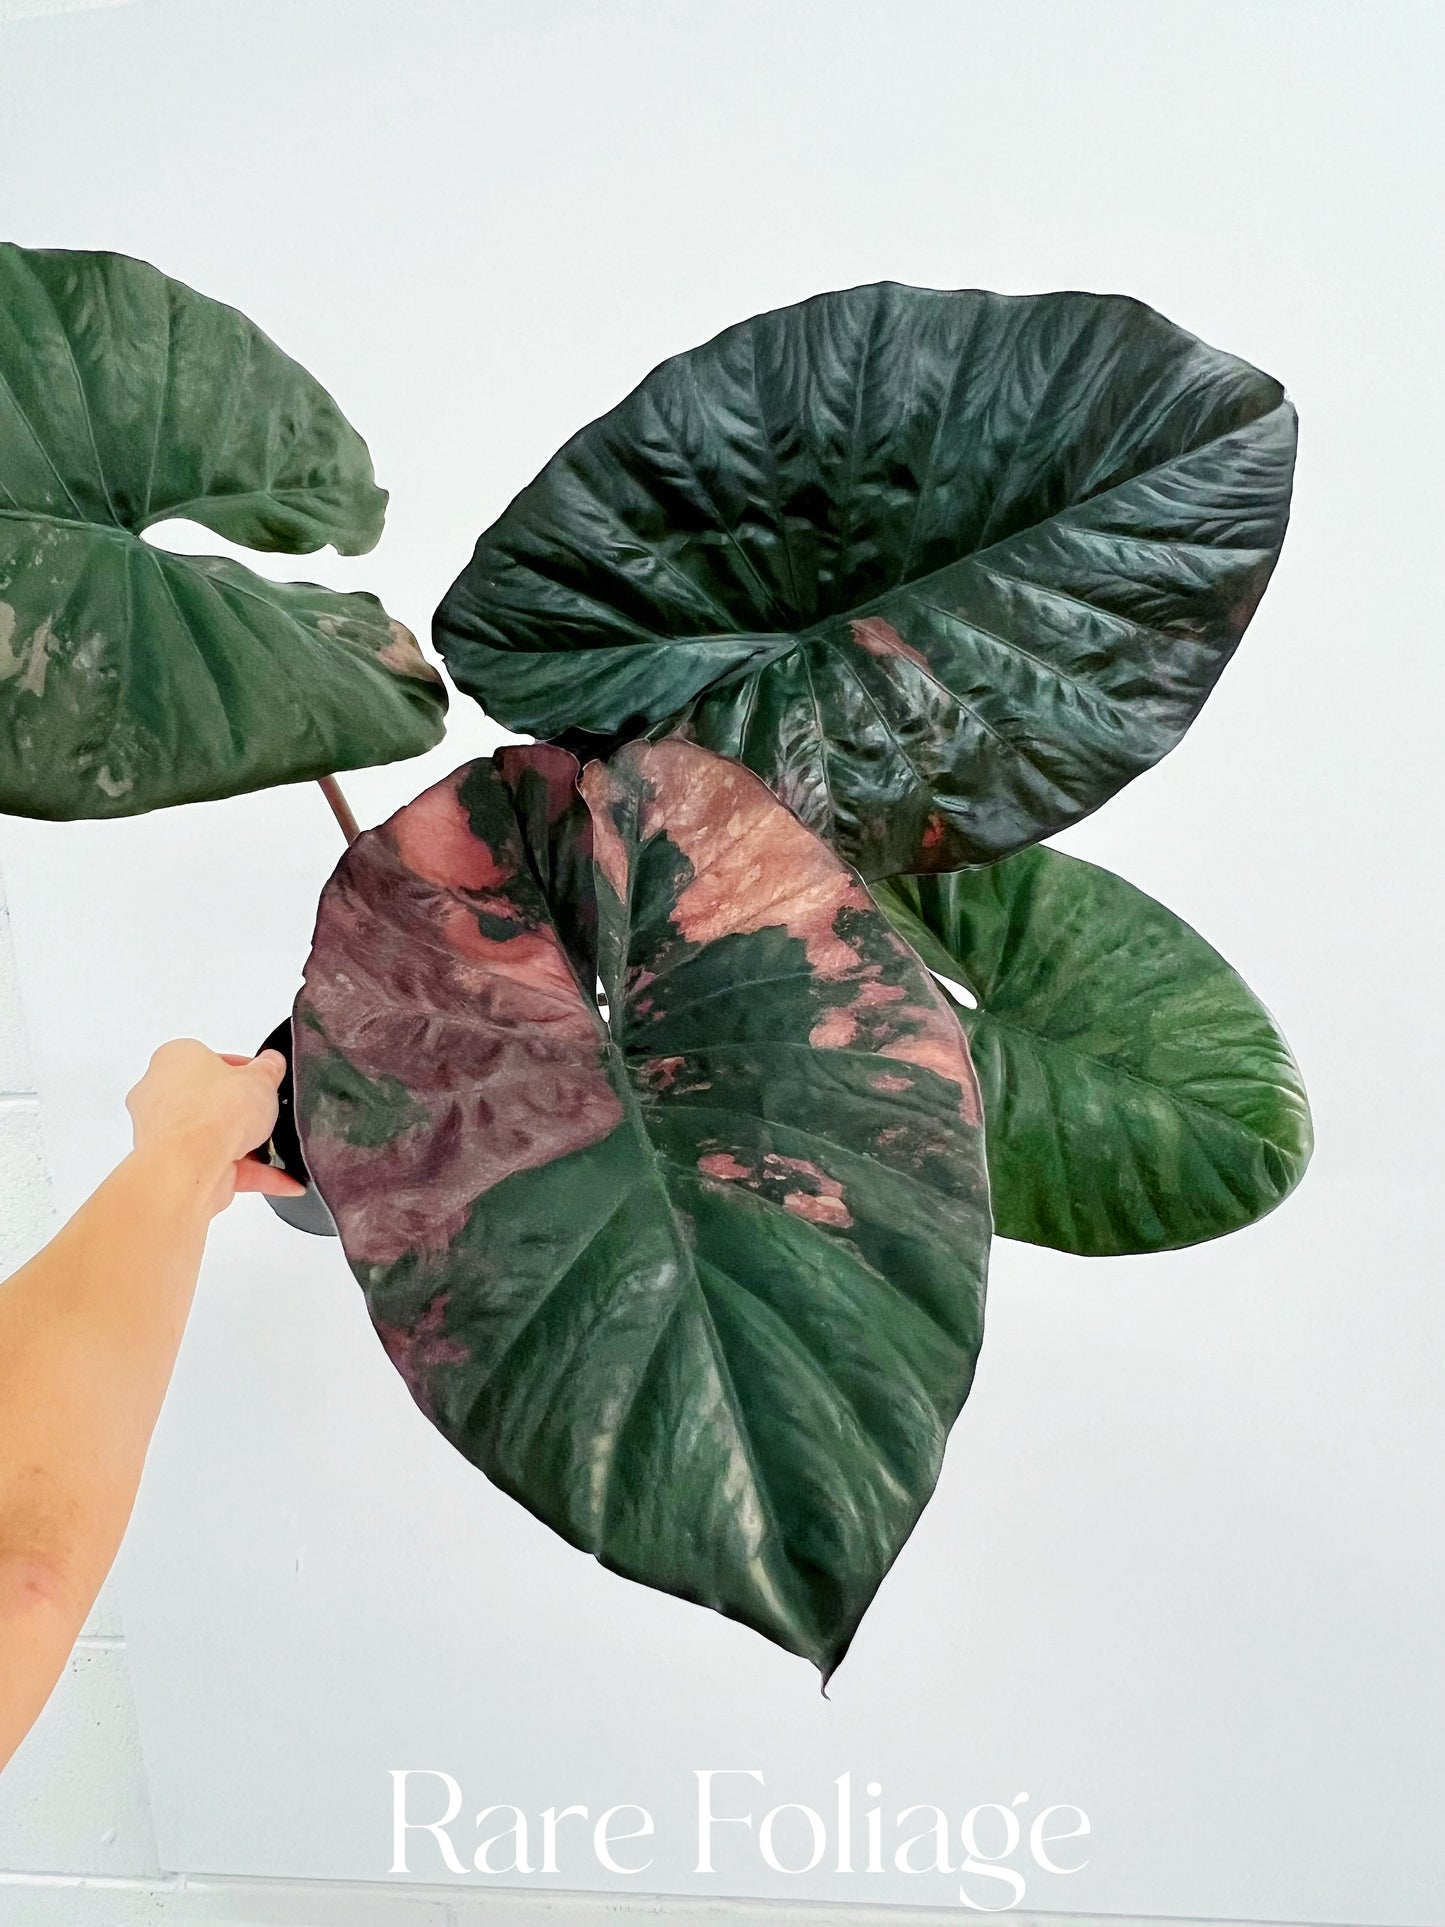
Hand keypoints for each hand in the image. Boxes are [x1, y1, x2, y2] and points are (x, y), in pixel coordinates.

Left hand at [125, 1039, 306, 1215]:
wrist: (186, 1165)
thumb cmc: (209, 1113)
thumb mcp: (260, 1078)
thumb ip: (268, 1069)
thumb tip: (272, 1064)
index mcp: (175, 1058)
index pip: (214, 1060)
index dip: (245, 1071)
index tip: (263, 1080)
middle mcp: (160, 1094)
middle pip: (212, 1100)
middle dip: (242, 1112)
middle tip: (266, 1114)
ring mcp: (164, 1133)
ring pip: (214, 1137)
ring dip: (248, 1146)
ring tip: (276, 1152)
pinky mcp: (175, 1166)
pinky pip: (218, 1167)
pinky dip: (250, 1173)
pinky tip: (280, 1179)